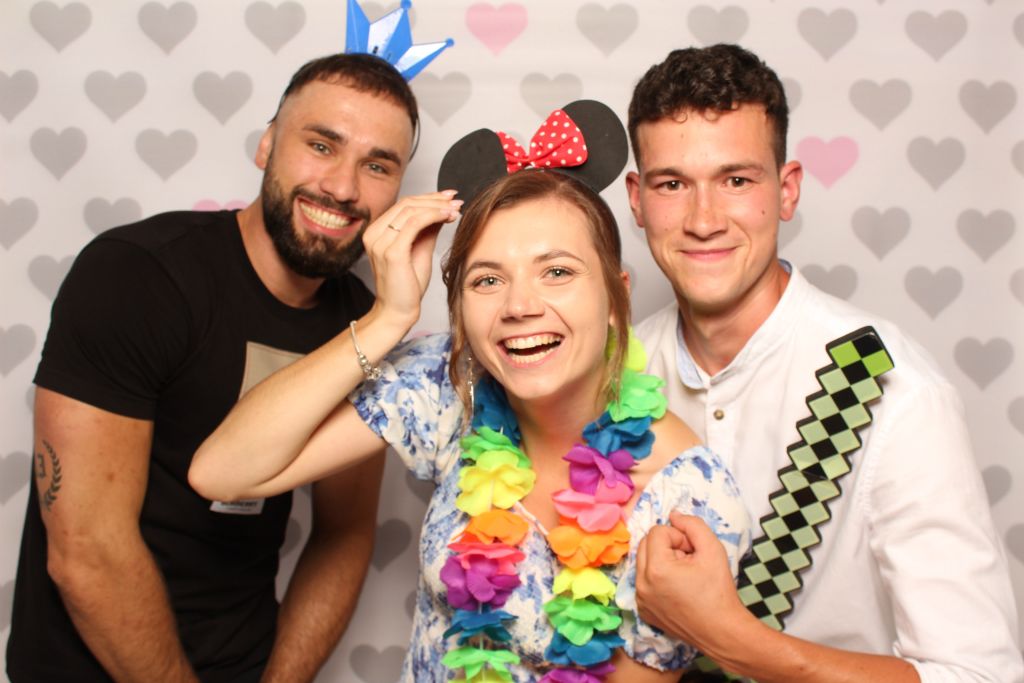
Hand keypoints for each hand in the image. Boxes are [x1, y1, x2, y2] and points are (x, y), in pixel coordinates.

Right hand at [362, 190, 461, 328]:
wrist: (398, 312)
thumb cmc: (408, 285)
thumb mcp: (420, 249)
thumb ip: (427, 229)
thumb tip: (443, 209)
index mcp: (377, 231)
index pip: (404, 204)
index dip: (428, 197)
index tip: (449, 197)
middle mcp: (374, 234)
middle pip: (407, 203)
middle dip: (435, 199)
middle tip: (456, 200)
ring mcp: (380, 242)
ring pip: (411, 210)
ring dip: (437, 206)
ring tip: (456, 209)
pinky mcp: (391, 252)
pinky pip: (414, 224)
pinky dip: (434, 216)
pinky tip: (448, 217)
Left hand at [636, 511, 750, 651]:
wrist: (721, 631)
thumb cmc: (718, 590)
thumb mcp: (712, 549)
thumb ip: (693, 525)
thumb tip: (673, 515)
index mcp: (656, 568)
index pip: (657, 532)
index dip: (679, 537)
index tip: (693, 553)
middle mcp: (642, 584)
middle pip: (646, 544)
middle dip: (667, 546)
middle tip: (688, 561)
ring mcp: (640, 599)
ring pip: (644, 562)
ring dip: (661, 561)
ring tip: (683, 575)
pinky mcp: (643, 610)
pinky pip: (643, 582)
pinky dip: (657, 579)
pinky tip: (677, 590)